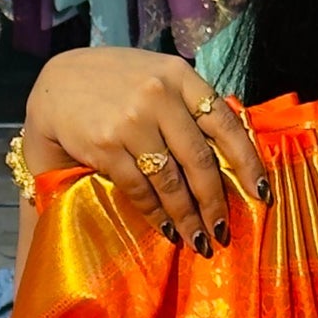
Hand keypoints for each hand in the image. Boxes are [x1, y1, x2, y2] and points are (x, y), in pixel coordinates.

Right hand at [20, 46, 267, 256]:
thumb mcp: (158, 78)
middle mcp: (159, 95)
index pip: (226, 124)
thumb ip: (191, 105)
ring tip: (199, 241)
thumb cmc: (117, 86)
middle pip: (200, 161)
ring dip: (188, 218)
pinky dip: (157, 215)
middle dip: (215, 203)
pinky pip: (141, 190)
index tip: (262, 194)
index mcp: (180, 76)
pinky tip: (168, 229)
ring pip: (172, 182)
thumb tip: (236, 153)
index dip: (248, 163)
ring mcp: (132, 121)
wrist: (56, 86)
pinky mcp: (107, 146)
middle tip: (224, 232)